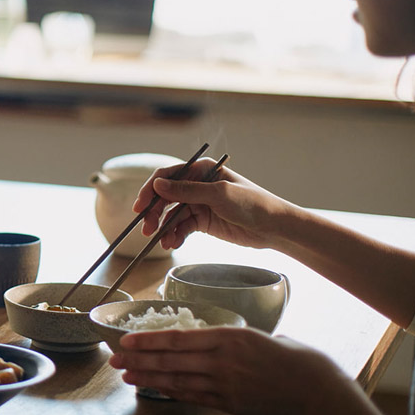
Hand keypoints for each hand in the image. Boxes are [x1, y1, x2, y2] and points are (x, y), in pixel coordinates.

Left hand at [108, 327, 341, 414]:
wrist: (315, 389)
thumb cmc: (293, 358)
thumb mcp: (260, 337)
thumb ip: (232, 339)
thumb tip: (215, 339)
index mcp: (228, 337)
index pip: (178, 338)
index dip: (148, 341)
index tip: (126, 341)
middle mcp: (221, 360)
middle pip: (170, 359)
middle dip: (138, 360)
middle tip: (114, 360)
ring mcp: (224, 383)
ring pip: (176, 379)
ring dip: (148, 378)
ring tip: (126, 376)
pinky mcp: (229, 402)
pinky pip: (192, 395)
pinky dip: (170, 391)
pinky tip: (154, 388)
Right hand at [133, 159, 295, 250]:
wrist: (274, 227)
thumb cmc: (252, 204)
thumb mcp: (218, 195)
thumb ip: (187, 191)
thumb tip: (157, 185)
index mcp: (200, 171)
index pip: (166, 176)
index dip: (150, 190)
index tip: (140, 207)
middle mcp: (196, 185)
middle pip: (165, 197)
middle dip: (154, 213)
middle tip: (146, 229)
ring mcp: (198, 204)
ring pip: (171, 215)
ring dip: (163, 228)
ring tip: (161, 242)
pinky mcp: (202, 221)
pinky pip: (181, 228)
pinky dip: (175, 236)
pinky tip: (173, 244)